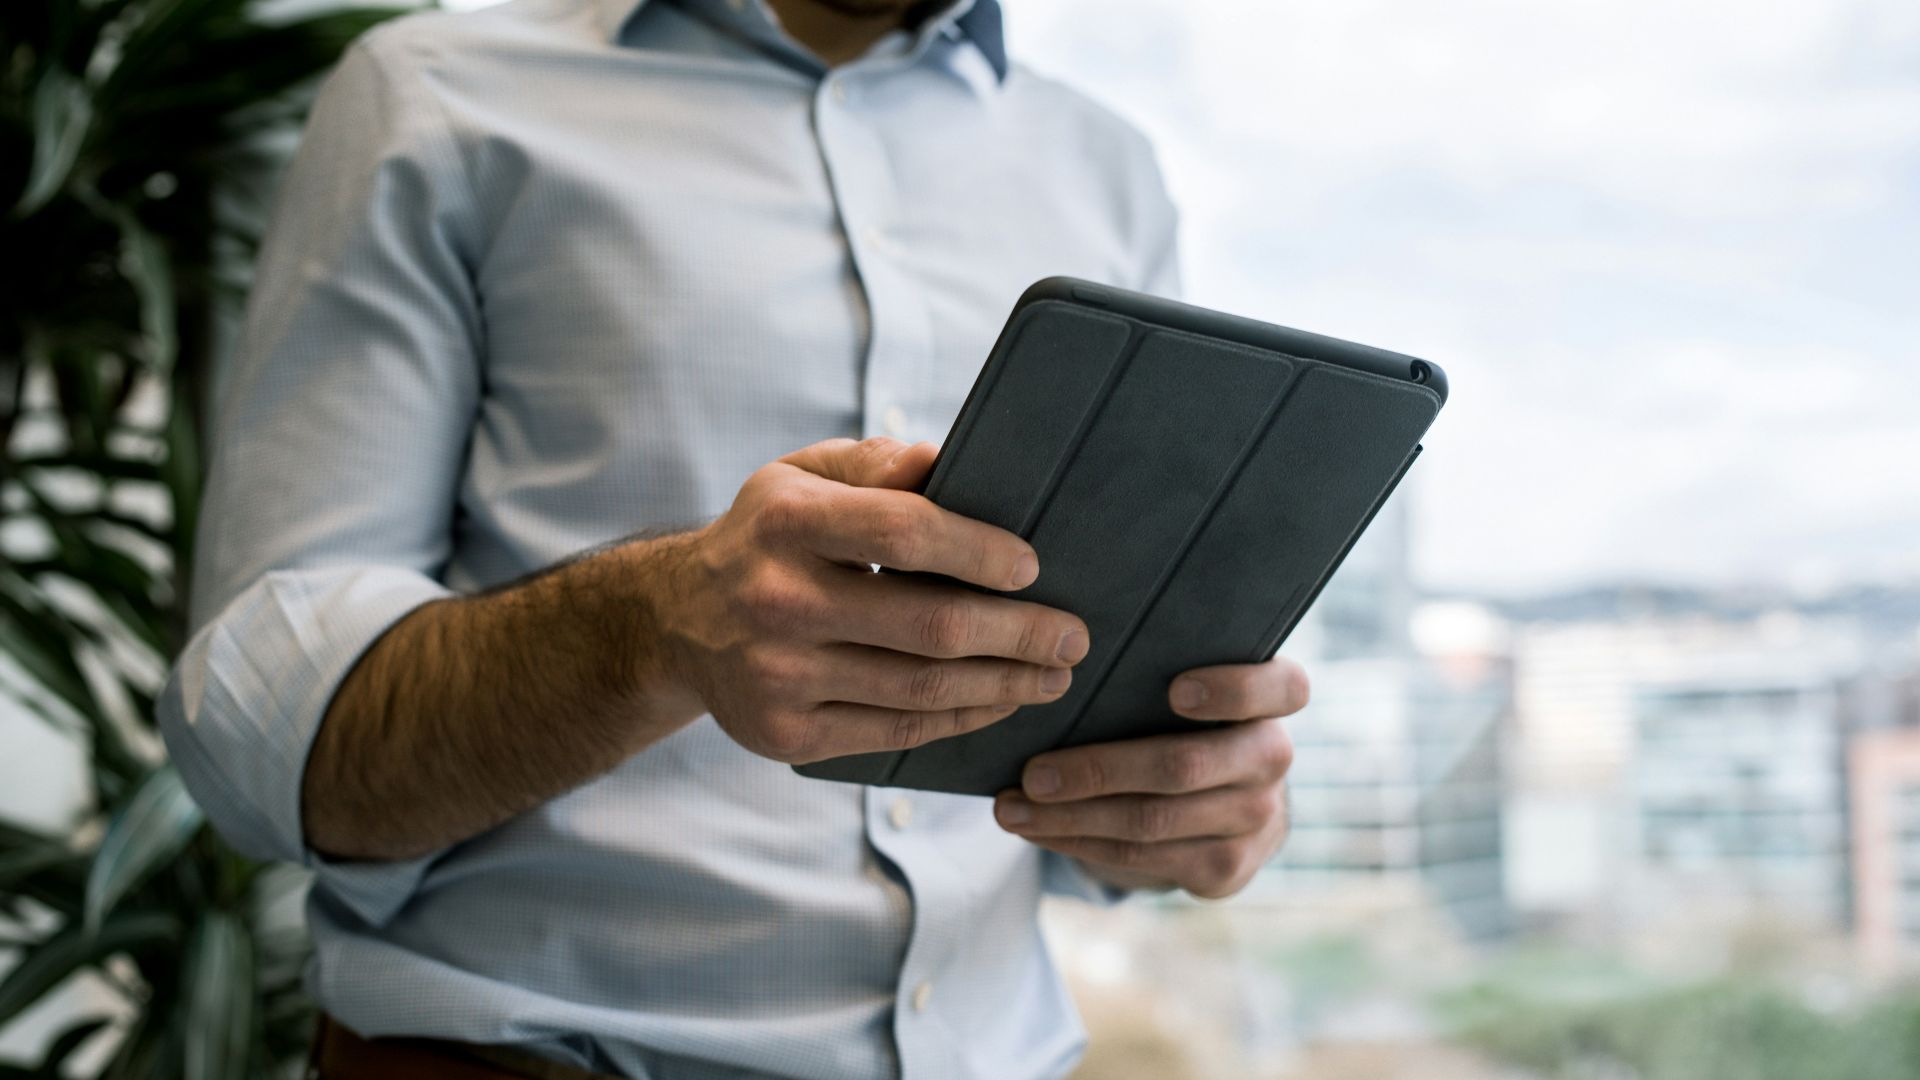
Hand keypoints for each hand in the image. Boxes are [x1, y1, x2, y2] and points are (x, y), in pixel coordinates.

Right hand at [656, 436, 1090, 763]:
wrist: (674, 623)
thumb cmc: (768, 537)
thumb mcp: (801, 476)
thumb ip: (875, 464)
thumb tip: (947, 463)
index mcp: (786, 522)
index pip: (903, 532)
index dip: (978, 551)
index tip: (1032, 567)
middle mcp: (777, 601)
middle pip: (928, 625)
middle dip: (1019, 633)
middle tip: (1073, 636)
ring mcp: (779, 677)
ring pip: (921, 688)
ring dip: (1004, 684)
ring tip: (1053, 674)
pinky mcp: (786, 737)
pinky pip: (895, 731)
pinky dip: (960, 718)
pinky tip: (999, 702)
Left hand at [992, 657, 1305, 898]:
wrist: (1223, 798)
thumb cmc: (1183, 718)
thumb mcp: (1186, 682)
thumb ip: (1154, 667)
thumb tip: (1057, 660)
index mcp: (1275, 699)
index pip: (1282, 688)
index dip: (1232, 691)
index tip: (1174, 691)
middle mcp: (1273, 759)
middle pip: (1184, 767)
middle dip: (1099, 771)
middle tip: (1033, 773)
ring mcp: (1254, 820)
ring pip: (1151, 821)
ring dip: (1070, 818)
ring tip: (1011, 808)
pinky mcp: (1226, 869)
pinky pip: (1141, 857)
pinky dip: (1078, 843)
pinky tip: (1037, 829)